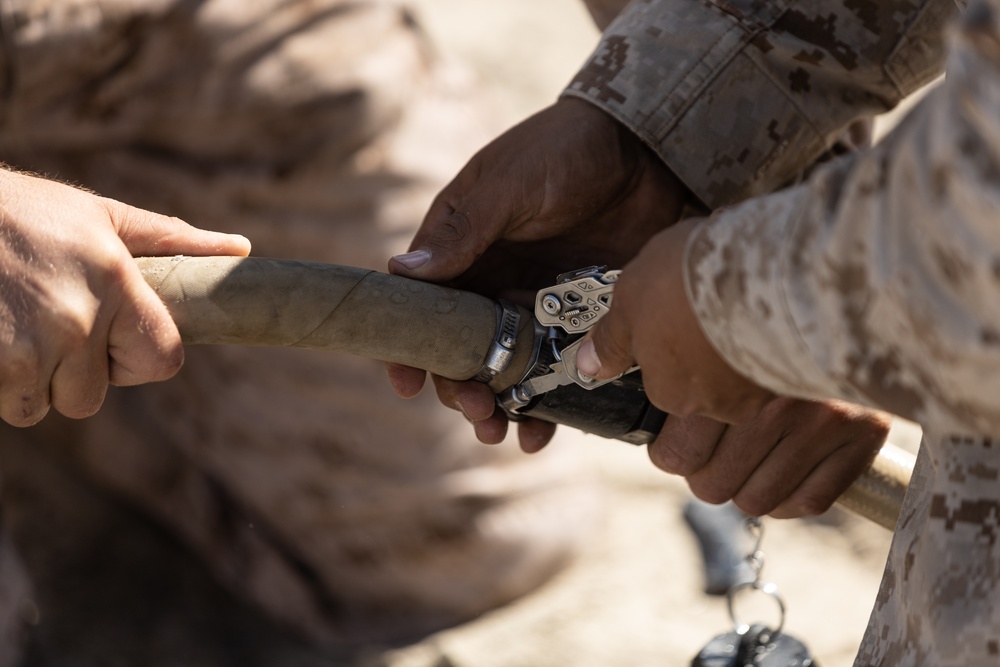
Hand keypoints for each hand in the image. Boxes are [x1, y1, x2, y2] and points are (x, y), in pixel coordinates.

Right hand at [0, 169, 250, 425]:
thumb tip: (240, 249)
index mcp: (115, 280)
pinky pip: (10, 406)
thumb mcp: (98, 216)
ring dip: (31, 380)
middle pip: (93, 396)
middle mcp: (78, 320)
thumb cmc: (20, 213)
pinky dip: (0, 383)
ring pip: (45, 406)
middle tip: (46, 322)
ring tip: (14, 323)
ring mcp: (28, 349)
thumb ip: (169, 240)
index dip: (139, 358)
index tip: (113, 339)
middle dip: (73, 372)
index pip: (164, 360)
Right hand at [387, 97, 688, 449]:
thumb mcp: (510, 186)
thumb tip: (402, 273)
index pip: (420, 305)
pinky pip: (557, 369)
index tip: (405, 384)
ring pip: (506, 370)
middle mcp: (491, 281)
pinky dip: (548, 403)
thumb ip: (464, 231)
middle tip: (478, 415)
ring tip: (504, 434)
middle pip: (462, 351)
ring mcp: (535, 303)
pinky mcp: (579, 317)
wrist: (647, 149)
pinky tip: (545, 430)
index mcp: (461, 247)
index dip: (407, 347)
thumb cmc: (564, 152)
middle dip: (461, 389)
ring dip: (500, 408)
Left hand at [575, 219, 891, 516]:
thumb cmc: (716, 262)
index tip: (682, 422)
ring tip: (752, 456)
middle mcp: (742, 417)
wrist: (810, 248)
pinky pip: (812, 497)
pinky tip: (790, 469)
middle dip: (705, 470)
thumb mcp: (642, 288)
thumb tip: (586, 366)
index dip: (672, 439)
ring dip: (747, 484)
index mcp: (685, 391)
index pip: (669, 451)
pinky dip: (795, 494)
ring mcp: (803, 425)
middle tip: (713, 446)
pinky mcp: (858, 429)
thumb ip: (615, 337)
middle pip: (710, 484)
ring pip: (755, 498)